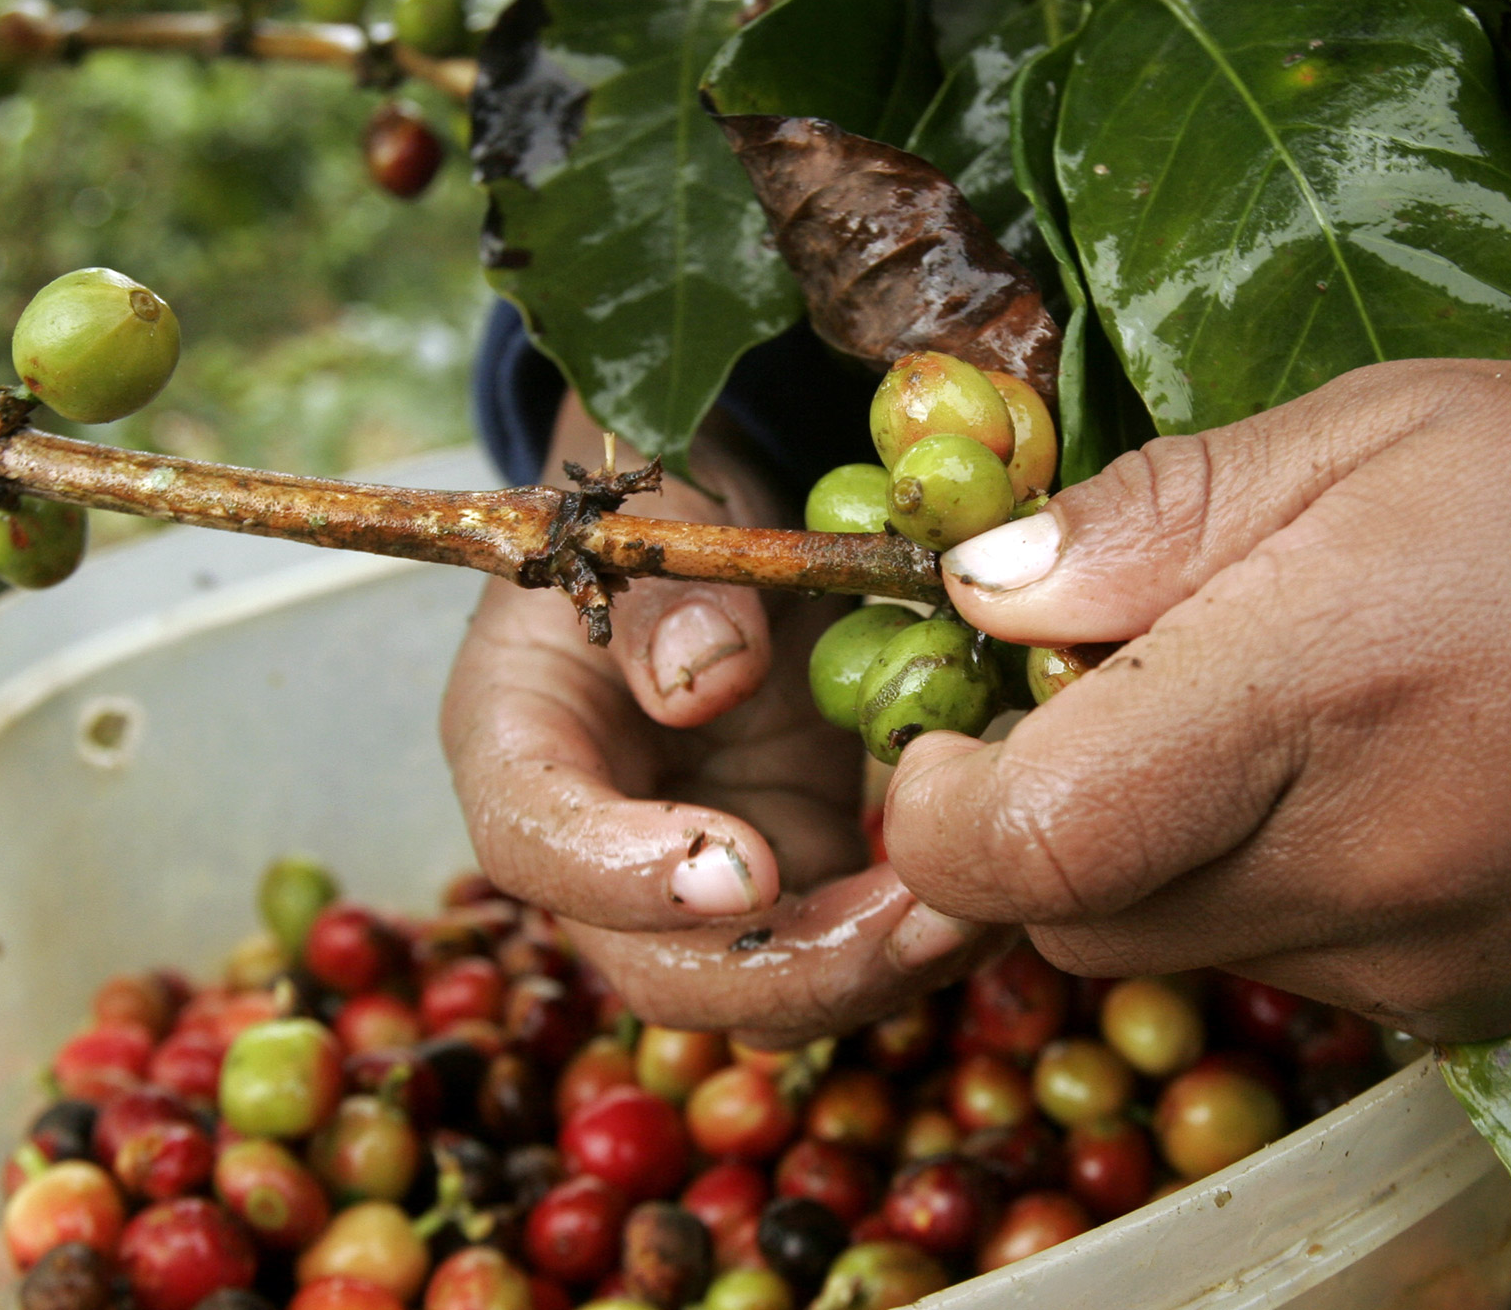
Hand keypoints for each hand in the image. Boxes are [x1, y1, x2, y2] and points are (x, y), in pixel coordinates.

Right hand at [441, 395, 1003, 1041]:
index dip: (625, 878)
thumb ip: (663, 596)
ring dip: (874, 969)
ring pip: (763, 990)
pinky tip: (992, 899)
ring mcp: (700, 885)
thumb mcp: (654, 521)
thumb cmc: (668, 519)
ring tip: (977, 912)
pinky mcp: (794, 880)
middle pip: (658, 969)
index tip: (747, 869)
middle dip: (793, 967)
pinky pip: (845, 951)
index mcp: (518, 744)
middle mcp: (599, 848)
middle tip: (918, 915)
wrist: (724, 535)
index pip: (535, 844)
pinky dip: (917, 941)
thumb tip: (704, 678)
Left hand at [887, 359, 1510, 1042]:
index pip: (1031, 839)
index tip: (946, 724)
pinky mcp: (1464, 1000)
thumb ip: (1147, 518)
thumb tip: (978, 590)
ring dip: (1133, 850)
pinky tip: (1324, 785)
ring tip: (1231, 721)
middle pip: (1066, 909)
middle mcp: (1365, 866)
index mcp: (1316, 695)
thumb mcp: (1364, 431)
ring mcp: (1422, 957)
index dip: (938, 803)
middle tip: (1085, 692)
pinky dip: (1238, 888)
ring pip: (1155, 945)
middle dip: (1026, 815)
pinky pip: (1266, 966)